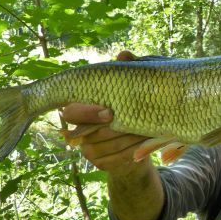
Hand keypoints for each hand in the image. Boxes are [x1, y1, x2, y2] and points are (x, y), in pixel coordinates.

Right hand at [60, 51, 150, 175]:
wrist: (137, 145)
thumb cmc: (130, 112)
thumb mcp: (129, 92)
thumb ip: (124, 74)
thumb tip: (124, 55)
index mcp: (80, 111)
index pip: (72, 112)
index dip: (88, 113)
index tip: (109, 112)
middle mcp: (79, 132)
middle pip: (93, 132)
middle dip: (118, 127)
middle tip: (138, 121)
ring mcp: (89, 151)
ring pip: (108, 145)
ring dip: (130, 138)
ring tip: (148, 130)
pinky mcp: (101, 164)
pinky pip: (117, 159)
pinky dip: (133, 151)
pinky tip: (145, 144)